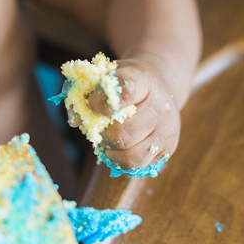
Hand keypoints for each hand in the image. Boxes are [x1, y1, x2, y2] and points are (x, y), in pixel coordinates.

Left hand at [81, 53, 180, 171]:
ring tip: (108, 139)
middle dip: (102, 134)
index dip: (102, 102)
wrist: (159, 86)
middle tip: (98, 126)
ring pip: (129, 156)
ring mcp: (167, 130)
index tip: (93, 104)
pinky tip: (119, 147)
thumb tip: (75, 120)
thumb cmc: (125, 83)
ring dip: (110, 150)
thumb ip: (83, 92)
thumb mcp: (105, 77)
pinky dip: (120, 160)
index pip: (125, 92)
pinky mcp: (168, 149)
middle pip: (122, 133)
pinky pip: (136, 166)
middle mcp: (161, 106)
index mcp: (144, 80)